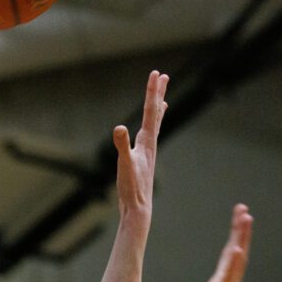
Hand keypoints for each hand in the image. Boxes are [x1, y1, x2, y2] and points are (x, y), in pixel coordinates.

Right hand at [113, 70, 168, 231]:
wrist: (138, 209)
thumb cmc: (131, 188)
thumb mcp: (123, 165)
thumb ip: (121, 146)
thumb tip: (118, 128)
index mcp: (146, 143)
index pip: (150, 112)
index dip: (152, 92)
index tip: (156, 73)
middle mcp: (150, 145)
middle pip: (156, 114)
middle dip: (158, 94)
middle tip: (163, 76)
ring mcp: (147, 153)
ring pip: (154, 126)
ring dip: (157, 110)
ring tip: (163, 99)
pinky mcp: (143, 161)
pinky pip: (149, 138)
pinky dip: (151, 130)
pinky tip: (148, 132)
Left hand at [178, 204, 252, 281]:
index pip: (229, 259)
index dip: (234, 237)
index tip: (239, 215)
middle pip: (235, 258)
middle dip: (240, 234)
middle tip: (244, 210)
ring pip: (234, 268)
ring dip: (239, 245)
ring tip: (244, 224)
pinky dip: (231, 271)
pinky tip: (236, 255)